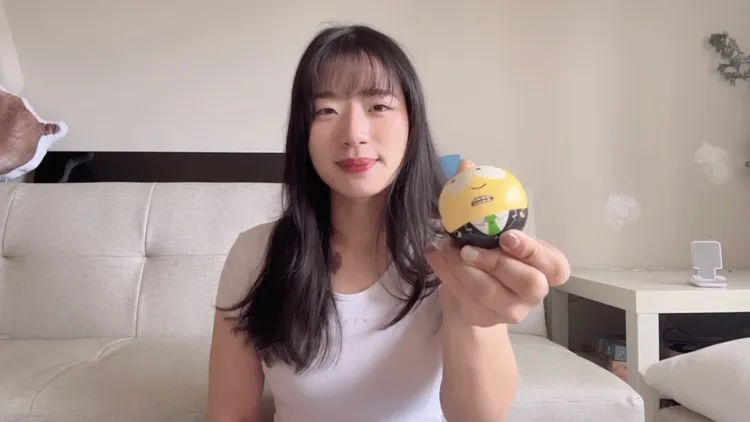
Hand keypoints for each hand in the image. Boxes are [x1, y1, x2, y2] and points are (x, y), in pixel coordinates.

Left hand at [426, 160, 570, 326]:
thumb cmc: (486, 251)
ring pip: (490, 292)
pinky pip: (465, 298)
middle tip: (468, 248)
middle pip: (529, 283)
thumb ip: (480, 195)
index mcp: (545, 266)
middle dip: (496, 263)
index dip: (535, 252)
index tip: (508, 236)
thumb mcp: (488, 225)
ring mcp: (510, 310)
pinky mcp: (484, 318)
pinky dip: (446, 273)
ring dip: (462, 268)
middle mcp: (533, 292)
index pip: (556, 265)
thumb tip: (466, 165)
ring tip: (443, 246)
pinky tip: (434, 255)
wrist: (466, 290)